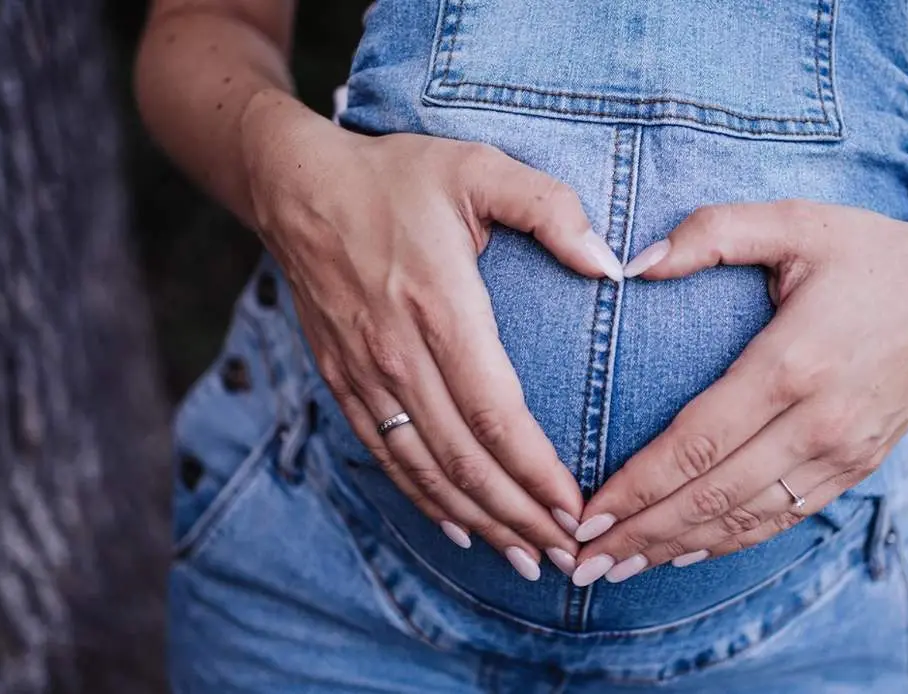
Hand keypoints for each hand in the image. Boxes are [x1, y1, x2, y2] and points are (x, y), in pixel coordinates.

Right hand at [241, 101, 624, 579]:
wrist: (297, 187)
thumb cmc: (398, 175)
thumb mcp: (480, 169)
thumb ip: (550, 209)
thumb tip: (611, 264)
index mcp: (441, 307)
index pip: (495, 414)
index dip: (536, 472)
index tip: (576, 510)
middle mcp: (399, 354)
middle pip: (464, 459)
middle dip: (519, 516)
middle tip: (566, 557)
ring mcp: (366, 374)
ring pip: (426, 470)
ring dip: (479, 521)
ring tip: (525, 559)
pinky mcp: (344, 382)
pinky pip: (388, 456)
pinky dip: (424, 500)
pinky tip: (459, 528)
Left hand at [569, 200, 907, 585]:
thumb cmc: (870, 253)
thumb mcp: (794, 222)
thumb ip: (711, 233)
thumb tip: (633, 264)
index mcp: (793, 364)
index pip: (697, 443)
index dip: (637, 487)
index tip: (585, 514)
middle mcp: (818, 422)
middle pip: (712, 496)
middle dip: (641, 534)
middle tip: (580, 561)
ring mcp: (842, 453)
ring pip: (745, 520)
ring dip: (676, 549)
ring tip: (615, 569)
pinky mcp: (857, 467)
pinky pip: (783, 518)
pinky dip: (728, 542)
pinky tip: (683, 553)